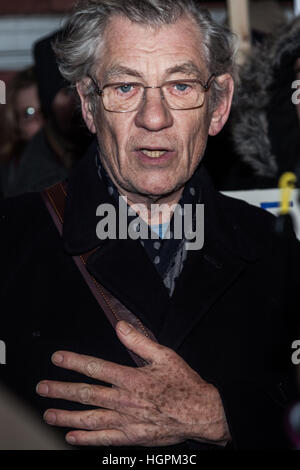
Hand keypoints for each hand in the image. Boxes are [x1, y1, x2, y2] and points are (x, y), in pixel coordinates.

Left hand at [36, 321, 229, 446]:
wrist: (201, 413)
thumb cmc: (184, 384)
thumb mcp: (165, 356)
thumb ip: (140, 341)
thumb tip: (120, 327)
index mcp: (132, 379)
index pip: (96, 368)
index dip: (74, 362)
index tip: (57, 358)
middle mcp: (125, 401)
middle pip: (87, 395)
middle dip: (62, 391)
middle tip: (43, 388)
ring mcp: (127, 421)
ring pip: (90, 419)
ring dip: (67, 416)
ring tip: (48, 414)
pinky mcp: (132, 437)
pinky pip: (104, 439)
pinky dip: (86, 439)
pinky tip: (71, 437)